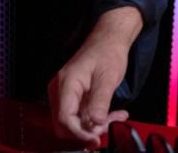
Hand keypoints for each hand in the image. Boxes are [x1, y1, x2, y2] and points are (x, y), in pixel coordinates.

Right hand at [48, 7, 140, 145]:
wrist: (109, 39)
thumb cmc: (108, 52)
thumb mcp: (108, 77)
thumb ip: (100, 101)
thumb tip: (95, 123)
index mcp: (66, 84)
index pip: (64, 118)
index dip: (79, 132)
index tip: (96, 139)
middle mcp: (60, 90)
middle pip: (65, 124)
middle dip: (86, 130)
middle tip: (108, 127)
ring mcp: (65, 94)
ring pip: (73, 121)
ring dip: (94, 125)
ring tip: (116, 117)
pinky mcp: (73, 96)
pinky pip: (80, 114)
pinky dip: (95, 118)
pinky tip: (113, 114)